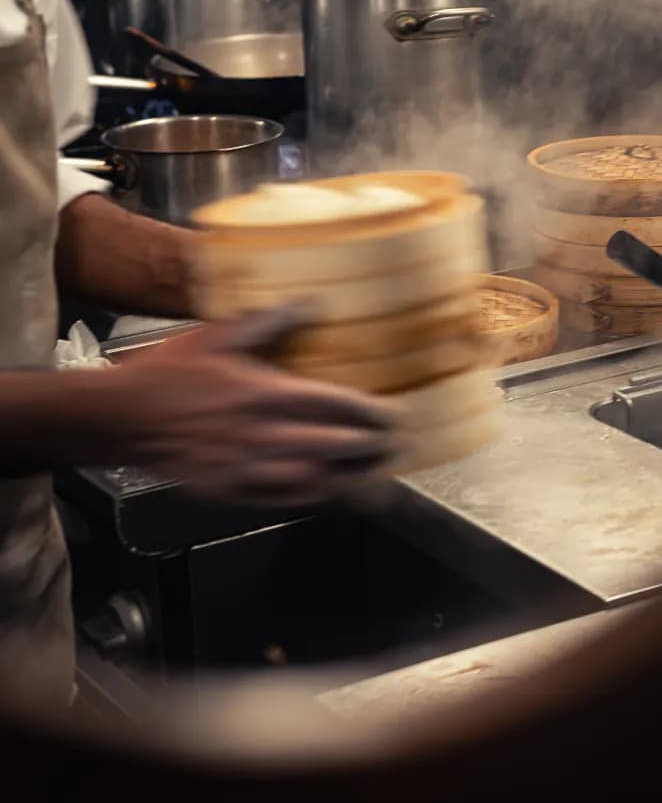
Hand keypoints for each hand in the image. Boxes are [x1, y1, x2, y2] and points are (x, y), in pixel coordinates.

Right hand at [71, 311, 405, 505]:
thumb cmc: (167, 374)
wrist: (121, 417)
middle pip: (334, 447)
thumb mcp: (218, 334)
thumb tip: (309, 302)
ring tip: (379, 478)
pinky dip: (313, 498)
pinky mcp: (230, 490)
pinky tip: (331, 494)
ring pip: (314, 480)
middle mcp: (262, 434)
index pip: (335, 406)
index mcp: (264, 393)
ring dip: (350, 479)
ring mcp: (247, 467)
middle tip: (400, 447)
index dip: (372, 414)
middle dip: (372, 449)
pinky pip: (283, 500)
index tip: (398, 415)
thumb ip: (268, 321)